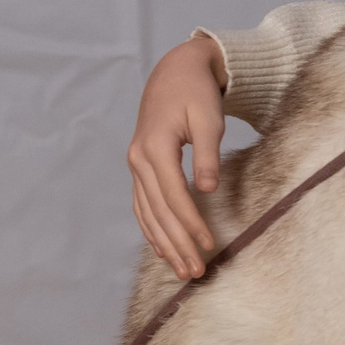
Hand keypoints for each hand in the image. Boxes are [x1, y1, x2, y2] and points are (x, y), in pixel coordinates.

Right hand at [127, 36, 226, 278]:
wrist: (176, 72)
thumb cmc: (196, 94)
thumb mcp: (208, 118)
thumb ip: (207, 154)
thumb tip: (208, 189)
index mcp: (155, 147)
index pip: (174, 195)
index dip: (191, 223)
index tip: (208, 246)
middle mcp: (139, 159)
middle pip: (158, 211)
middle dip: (177, 244)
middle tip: (195, 272)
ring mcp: (136, 165)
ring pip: (147, 213)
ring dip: (164, 243)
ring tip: (182, 270)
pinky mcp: (141, 167)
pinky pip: (143, 205)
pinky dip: (151, 229)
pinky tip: (162, 249)